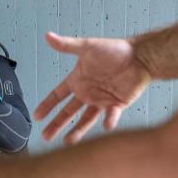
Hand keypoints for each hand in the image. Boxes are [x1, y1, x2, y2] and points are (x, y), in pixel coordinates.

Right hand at [35, 32, 151, 143]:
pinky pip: (111, 115)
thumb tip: (48, 36)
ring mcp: (102, 100)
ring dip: (77, 130)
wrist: (141, 56)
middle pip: (68, 112)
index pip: (58, 95)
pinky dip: (109, 121)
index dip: (47, 105)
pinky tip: (106, 126)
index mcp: (78, 80)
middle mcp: (88, 92)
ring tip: (68, 142)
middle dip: (56, 124)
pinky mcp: (117, 105)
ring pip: (86, 119)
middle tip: (46, 136)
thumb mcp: (88, 46)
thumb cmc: (116, 49)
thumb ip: (67, 45)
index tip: (37, 116)